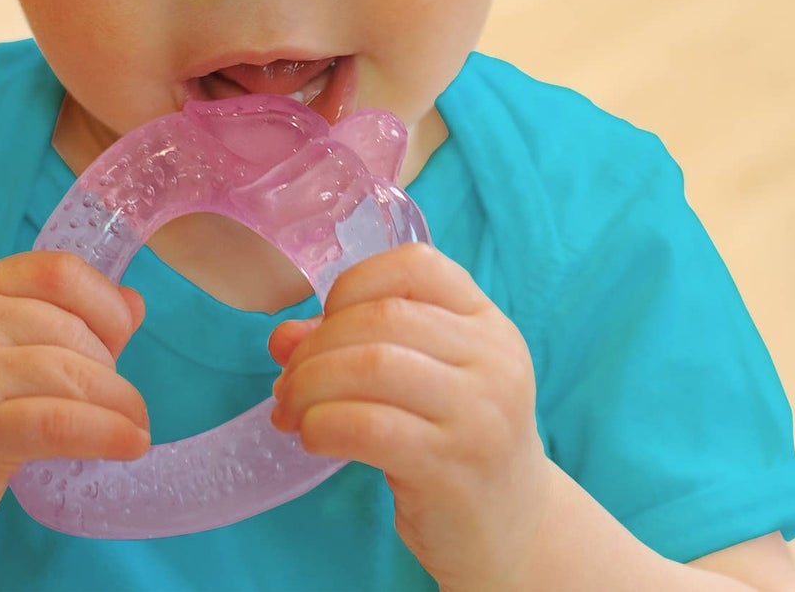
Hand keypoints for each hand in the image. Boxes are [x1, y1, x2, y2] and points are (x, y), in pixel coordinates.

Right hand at [0, 251, 148, 550]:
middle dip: (108, 366)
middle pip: (67, 327)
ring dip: (117, 402)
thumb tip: (135, 303)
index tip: (121, 338)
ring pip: (68, 373)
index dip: (104, 303)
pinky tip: (130, 443)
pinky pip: (57, 422)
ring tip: (134, 424)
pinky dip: (104, 432)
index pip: (56, 271)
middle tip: (119, 399)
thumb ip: (59, 319)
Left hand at [268, 242, 551, 591]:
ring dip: (310, 384)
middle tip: (287, 379)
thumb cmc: (456, 438)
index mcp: (487, 322)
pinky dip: (324, 424)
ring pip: (372, 366)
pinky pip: (369, 427)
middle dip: (316, 345)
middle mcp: (493, 359)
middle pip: (383, 318)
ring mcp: (478, 414)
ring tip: (290, 408)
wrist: (512, 527)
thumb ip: (359, 343)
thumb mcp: (423, 378)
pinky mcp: (452, 468)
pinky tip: (311, 436)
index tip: (325, 320)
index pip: (417, 266)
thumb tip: (282, 338)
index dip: (356, 283)